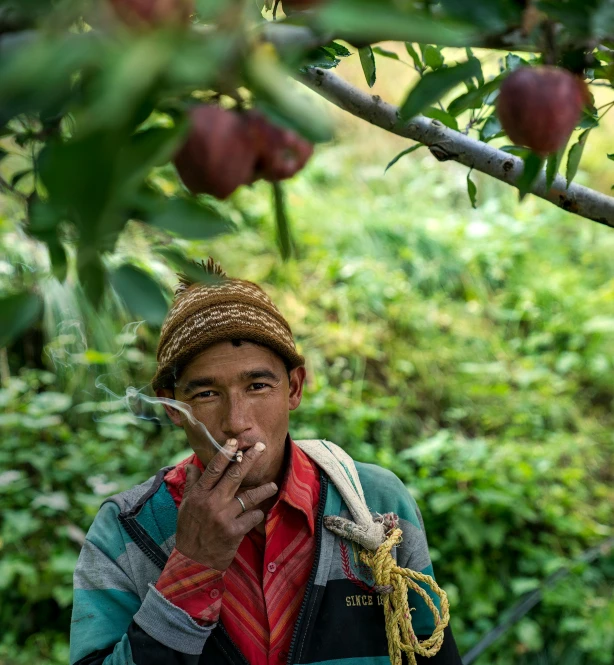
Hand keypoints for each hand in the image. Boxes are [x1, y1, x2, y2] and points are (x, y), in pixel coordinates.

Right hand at [175, 439, 277, 569]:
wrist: (193, 562)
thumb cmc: (189, 531)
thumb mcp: (185, 506)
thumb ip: (191, 484)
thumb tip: (192, 465)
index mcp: (199, 495)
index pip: (214, 469)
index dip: (226, 454)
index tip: (236, 442)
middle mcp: (211, 503)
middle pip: (234, 476)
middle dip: (249, 459)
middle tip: (261, 447)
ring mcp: (224, 517)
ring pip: (249, 496)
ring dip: (263, 489)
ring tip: (273, 485)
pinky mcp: (234, 532)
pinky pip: (252, 516)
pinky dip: (257, 513)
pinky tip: (259, 513)